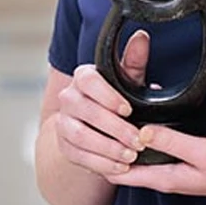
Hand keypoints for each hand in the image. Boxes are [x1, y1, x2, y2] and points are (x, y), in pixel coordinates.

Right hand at [53, 30, 151, 176]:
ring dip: (108, 148)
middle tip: (138, 140)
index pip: (89, 81)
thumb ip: (133, 61)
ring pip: (81, 136)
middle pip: (87, 112)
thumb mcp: (126, 81)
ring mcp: (63, 123)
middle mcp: (68, 98)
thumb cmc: (114, 99)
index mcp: (83, 78)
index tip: (128, 109)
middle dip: (115, 128)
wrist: (91, 126)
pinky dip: (102, 163)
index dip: (108, 96)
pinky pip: (80, 157)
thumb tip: (142, 37)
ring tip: (131, 155)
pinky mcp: (64, 146)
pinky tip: (120, 167)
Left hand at [106, 125, 205, 204]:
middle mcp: (166, 175)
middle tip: (96, 118)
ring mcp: (174, 167)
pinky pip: (156, 147)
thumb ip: (171, 141)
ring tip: (111, 115)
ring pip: (139, 156)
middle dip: (107, 146)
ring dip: (124, 139)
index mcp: (165, 178)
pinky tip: (142, 116)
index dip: (100, 156)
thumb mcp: (203, 151)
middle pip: (124, 165)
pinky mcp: (184, 158)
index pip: (119, 174)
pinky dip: (144, 134)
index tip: (92, 132)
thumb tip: (141, 131)